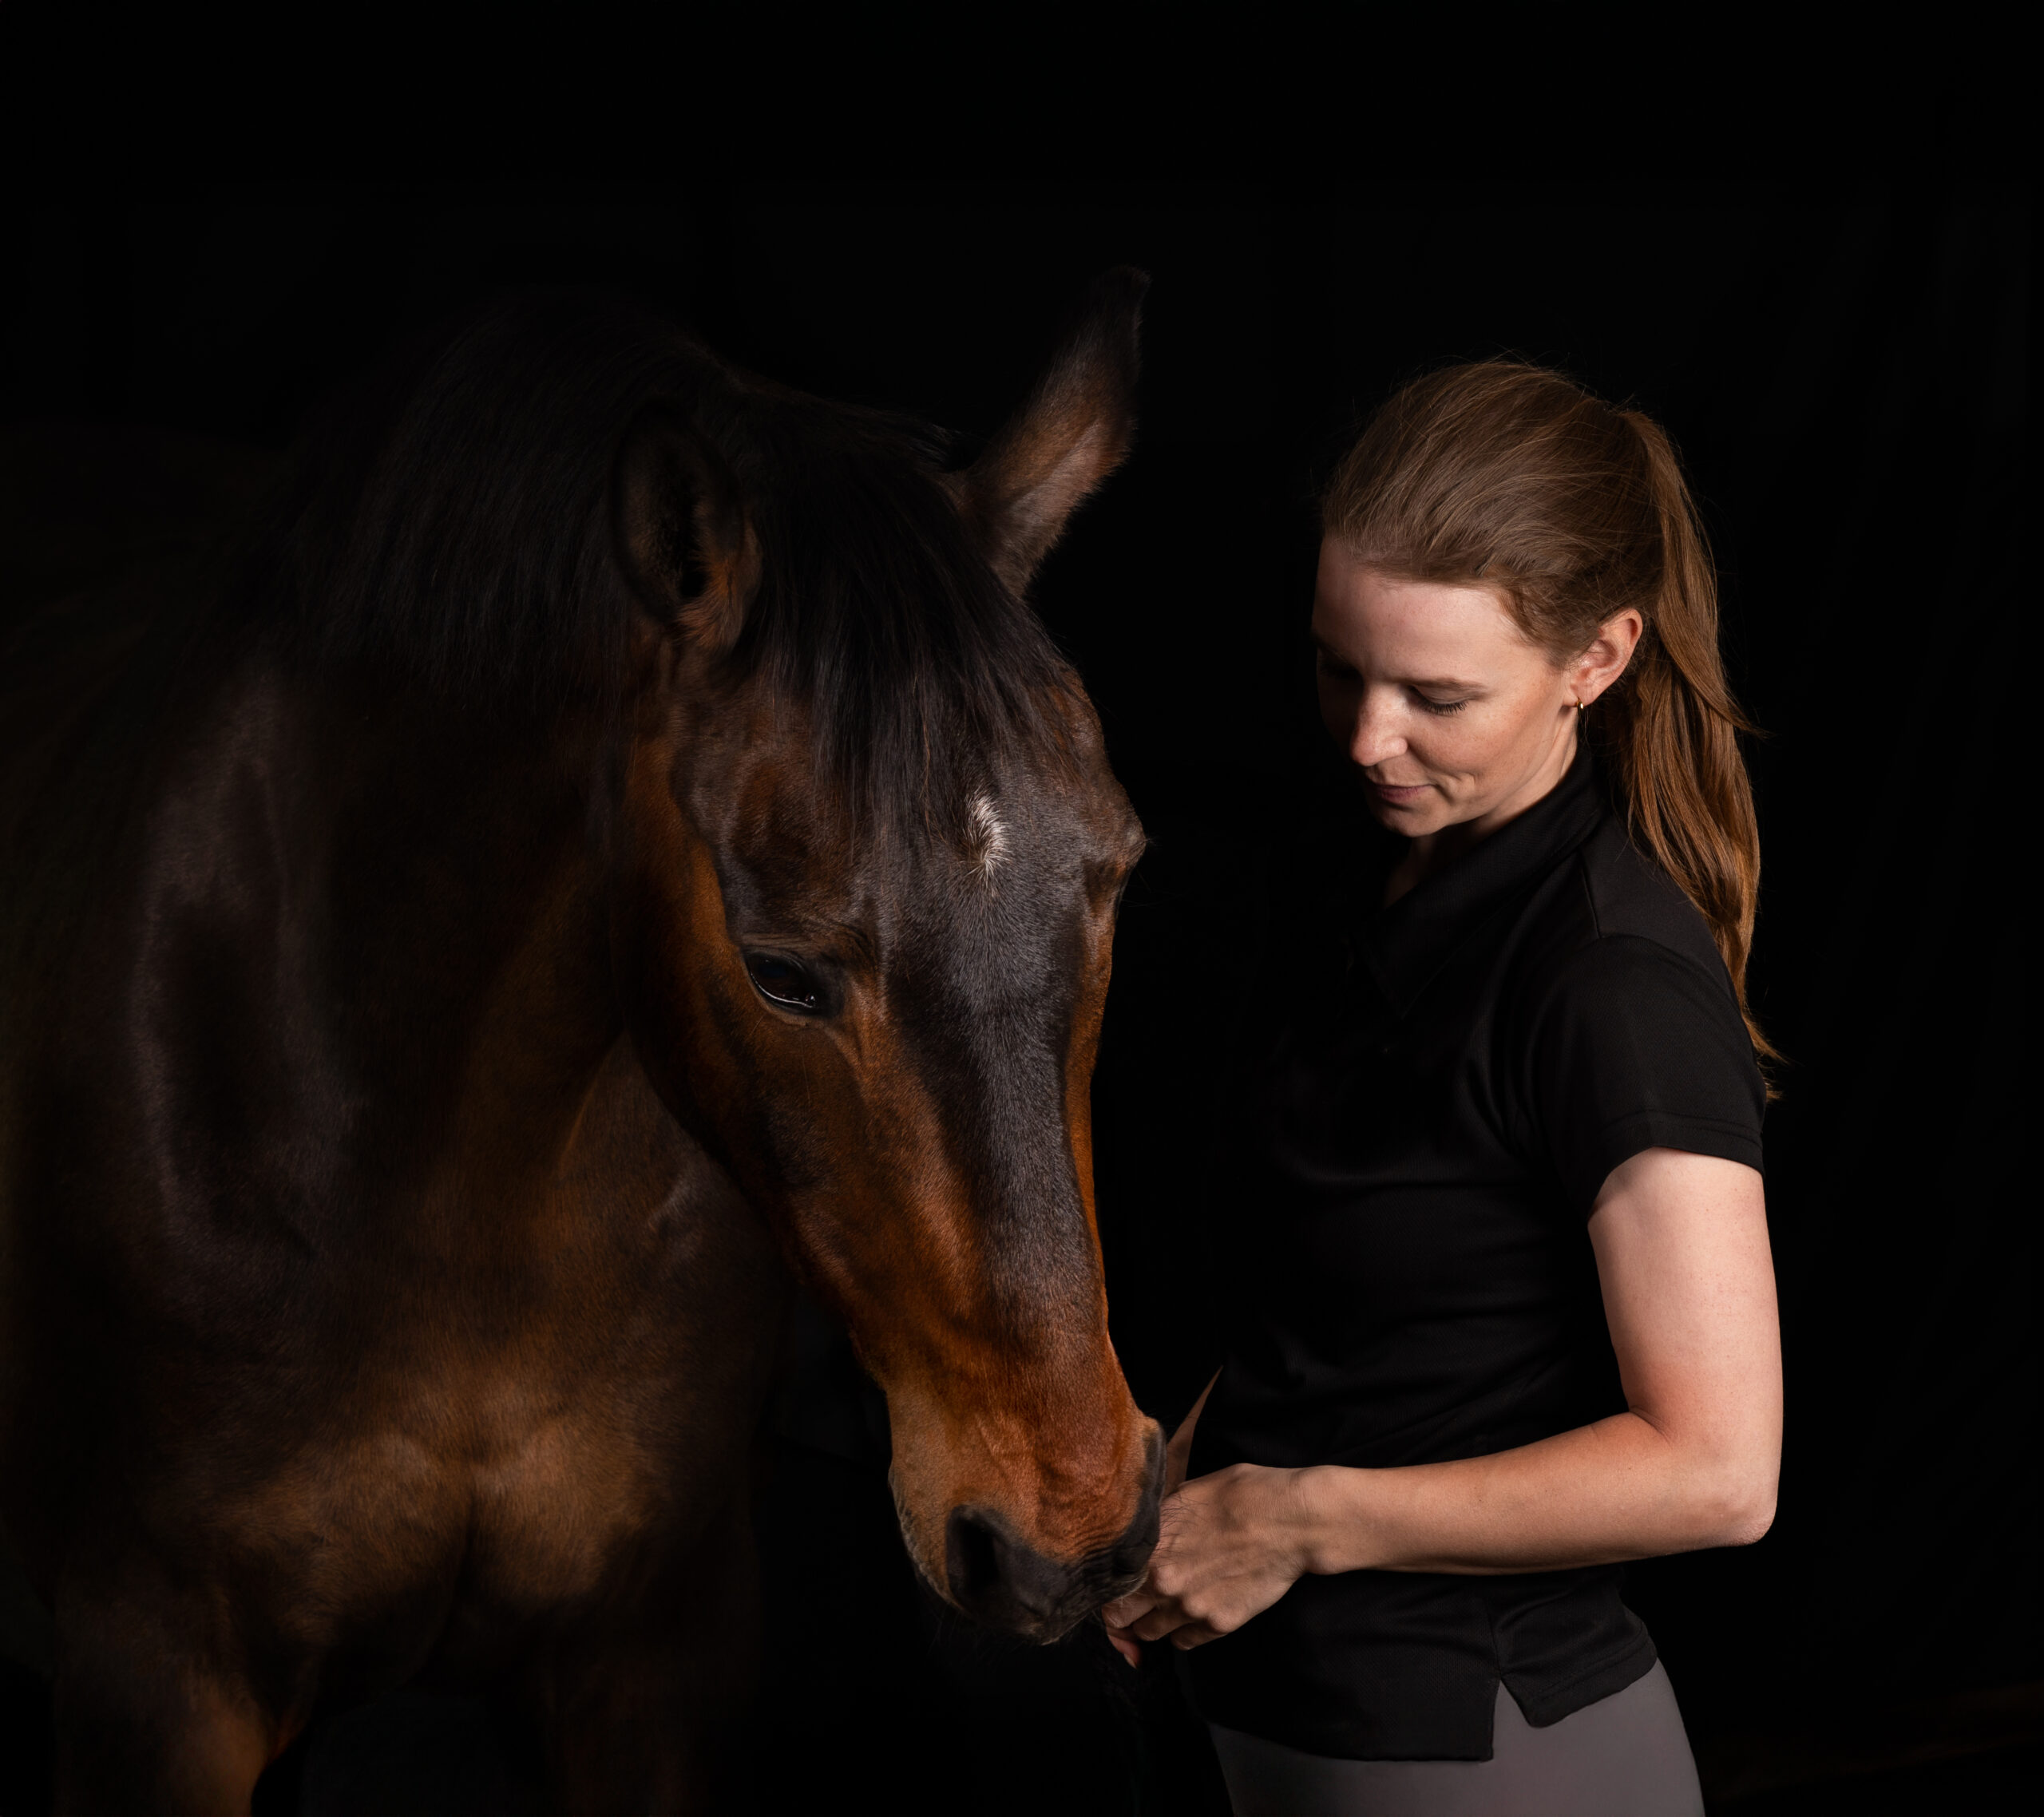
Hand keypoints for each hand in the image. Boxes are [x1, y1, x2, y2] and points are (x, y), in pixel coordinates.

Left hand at [1102, 1463, 1315, 1663]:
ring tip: (1163, 1606)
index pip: (1107, 1584)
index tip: (1111, 1584)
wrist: (1291, 1521)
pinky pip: (1183, 1643)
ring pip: (1149, 1634)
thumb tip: (1142, 1524)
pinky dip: (1181, 1634)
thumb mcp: (1189, 1492)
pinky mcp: (1219, 1624)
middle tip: (1132, 1601)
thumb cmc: (1243, 1495)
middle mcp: (1164, 1582)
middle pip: (1119, 1618)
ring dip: (1151, 1623)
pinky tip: (1189, 1614)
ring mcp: (1191, 1608)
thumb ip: (1159, 1518)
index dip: (1106, 1586)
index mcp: (1152, 1546)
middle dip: (1122, 1610)